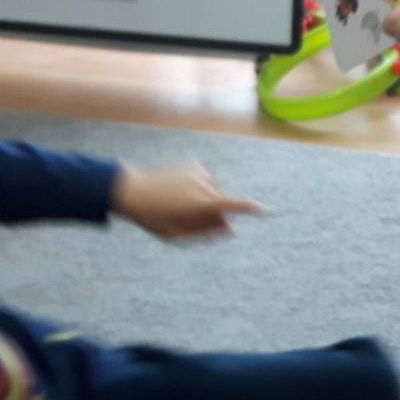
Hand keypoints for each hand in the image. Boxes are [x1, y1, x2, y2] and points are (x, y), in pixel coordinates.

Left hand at [112, 163, 264, 239]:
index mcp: (198, 203)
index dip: (250, 209)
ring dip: (206, 201)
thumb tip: (230, 229)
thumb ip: (206, 234)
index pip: (231, 205)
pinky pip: (207, 181)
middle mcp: (202, 184)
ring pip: (215, 193)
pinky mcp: (194, 164)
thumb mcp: (178, 235)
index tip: (267, 211)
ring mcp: (198, 172)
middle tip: (191, 221)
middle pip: (221, 204)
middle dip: (215, 215)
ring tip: (181, 204)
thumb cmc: (154, 218)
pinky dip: (201, 188)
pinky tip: (183, 191)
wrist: (132, 191)